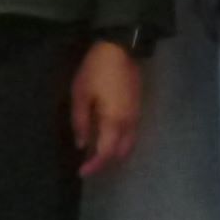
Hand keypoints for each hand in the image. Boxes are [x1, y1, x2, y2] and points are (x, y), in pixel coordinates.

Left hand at [71, 42, 141, 176]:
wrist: (121, 48)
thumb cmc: (97, 70)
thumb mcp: (81, 94)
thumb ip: (80, 122)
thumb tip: (81, 144)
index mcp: (114, 122)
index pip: (106, 153)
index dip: (94, 166)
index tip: (81, 172)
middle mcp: (129, 124)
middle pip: (121, 153)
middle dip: (105, 162)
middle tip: (88, 163)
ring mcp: (136, 116)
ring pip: (129, 145)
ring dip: (114, 152)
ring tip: (96, 151)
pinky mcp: (138, 108)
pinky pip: (131, 134)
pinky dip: (120, 141)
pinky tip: (106, 135)